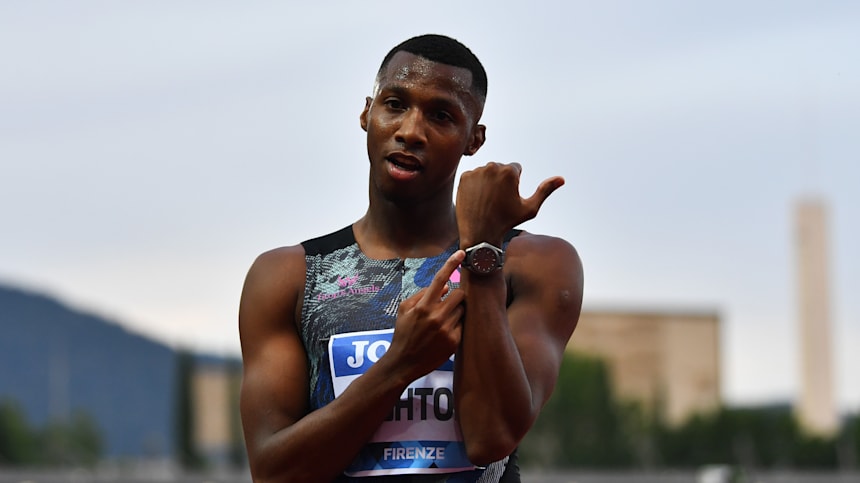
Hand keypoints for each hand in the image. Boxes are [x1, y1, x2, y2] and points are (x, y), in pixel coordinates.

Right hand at [386, 250, 465, 381]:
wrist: (403, 363)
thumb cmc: (403, 333)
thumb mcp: (404, 310)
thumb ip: (422, 294)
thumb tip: (446, 285)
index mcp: (423, 306)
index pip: (440, 279)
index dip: (451, 263)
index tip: (461, 253)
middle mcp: (436, 316)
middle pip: (460, 294)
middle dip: (457, 296)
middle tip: (449, 304)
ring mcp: (446, 329)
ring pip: (463, 310)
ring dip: (457, 311)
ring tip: (443, 322)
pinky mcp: (454, 341)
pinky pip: (463, 325)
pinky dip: (456, 326)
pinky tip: (444, 334)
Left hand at [456, 162, 563, 245]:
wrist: (479, 233)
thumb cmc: (507, 222)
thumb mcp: (530, 208)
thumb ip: (545, 190)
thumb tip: (562, 179)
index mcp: (510, 171)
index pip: (516, 168)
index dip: (515, 184)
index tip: (509, 198)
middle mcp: (492, 166)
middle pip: (501, 168)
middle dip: (501, 180)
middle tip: (498, 201)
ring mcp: (476, 171)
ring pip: (487, 172)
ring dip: (488, 182)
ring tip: (487, 201)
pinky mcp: (464, 177)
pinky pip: (474, 176)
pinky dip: (475, 185)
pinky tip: (477, 199)